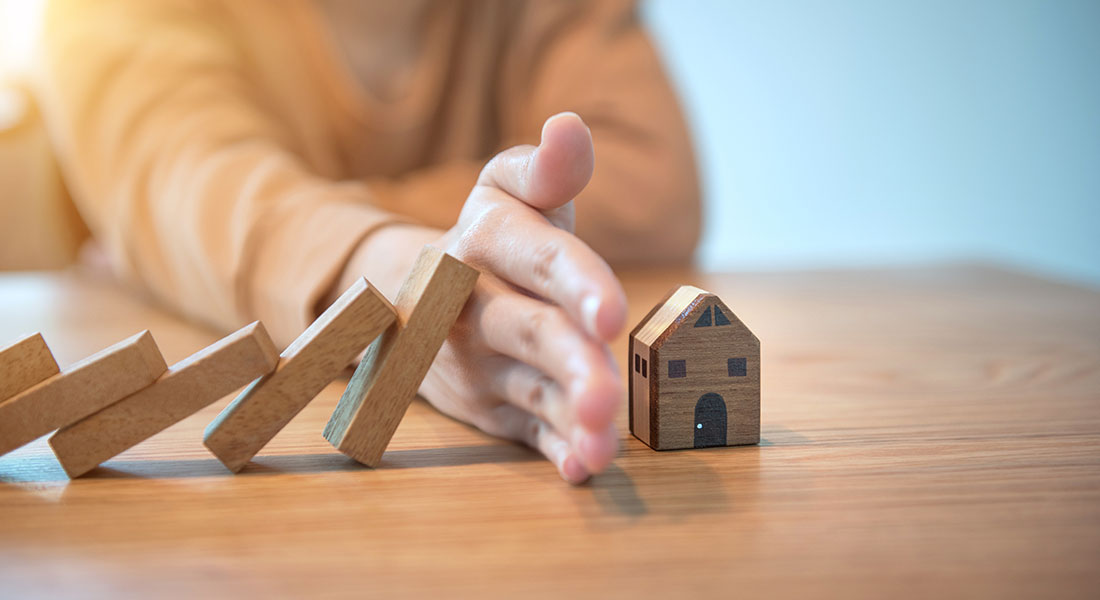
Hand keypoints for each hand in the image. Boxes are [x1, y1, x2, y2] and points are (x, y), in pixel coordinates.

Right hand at [337, 113, 625, 483]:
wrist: (416, 294)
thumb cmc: (495, 238)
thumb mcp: (508, 192)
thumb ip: (546, 170)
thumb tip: (571, 129)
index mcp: (483, 239)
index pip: (537, 256)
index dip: (575, 283)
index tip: (609, 315)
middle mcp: (471, 303)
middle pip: (530, 332)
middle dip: (570, 364)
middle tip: (606, 398)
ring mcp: (478, 361)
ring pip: (531, 389)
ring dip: (568, 419)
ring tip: (603, 448)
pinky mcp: (490, 405)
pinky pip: (524, 430)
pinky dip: (551, 451)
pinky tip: (579, 469)